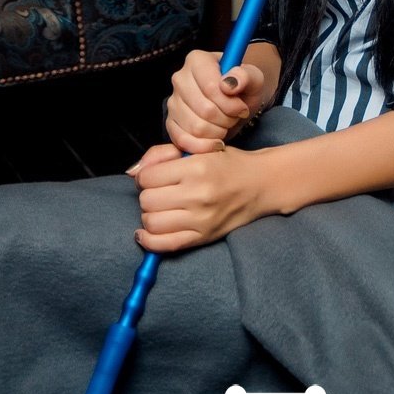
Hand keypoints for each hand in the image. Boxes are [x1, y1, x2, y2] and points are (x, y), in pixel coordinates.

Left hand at [131, 142, 266, 251]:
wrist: (261, 184)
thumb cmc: (227, 164)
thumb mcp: (198, 149)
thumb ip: (162, 155)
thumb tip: (133, 172)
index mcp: (196, 167)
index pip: (148, 178)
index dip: (146, 176)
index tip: (154, 176)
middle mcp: (198, 194)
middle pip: (147, 200)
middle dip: (148, 194)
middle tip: (160, 191)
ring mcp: (201, 219)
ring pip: (151, 222)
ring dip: (150, 215)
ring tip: (161, 208)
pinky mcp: (203, 237)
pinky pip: (164, 245)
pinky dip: (148, 240)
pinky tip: (146, 232)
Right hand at [165, 48, 264, 153]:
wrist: (238, 99)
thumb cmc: (245, 86)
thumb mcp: (254, 77)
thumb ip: (245, 76)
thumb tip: (229, 84)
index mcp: (197, 60)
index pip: (210, 88)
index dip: (230, 104)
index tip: (242, 107)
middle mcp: (180, 78)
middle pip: (204, 110)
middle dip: (226, 119)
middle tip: (234, 116)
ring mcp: (173, 101)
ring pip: (195, 127)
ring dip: (217, 132)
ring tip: (225, 124)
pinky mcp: (171, 122)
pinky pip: (182, 141)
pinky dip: (202, 146)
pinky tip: (215, 141)